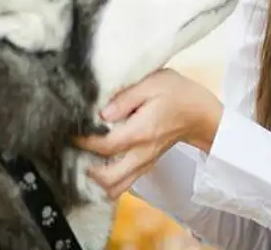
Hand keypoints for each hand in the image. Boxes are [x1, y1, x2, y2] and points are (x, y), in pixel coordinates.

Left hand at [77, 68, 223, 198]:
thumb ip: (125, 97)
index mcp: (141, 132)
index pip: (105, 146)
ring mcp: (145, 162)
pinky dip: (109, 179)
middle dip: (87, 170)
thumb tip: (102, 113)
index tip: (71, 131)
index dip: (83, 141)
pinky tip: (100, 162)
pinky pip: (125, 183)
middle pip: (109, 180)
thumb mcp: (152, 83)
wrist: (199, 111)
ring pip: (117, 188)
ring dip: (98, 180)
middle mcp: (142, 153)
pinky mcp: (146, 164)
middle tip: (76, 152)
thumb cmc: (177, 93)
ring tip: (86, 160)